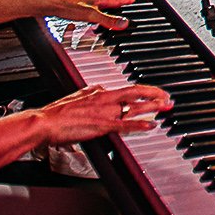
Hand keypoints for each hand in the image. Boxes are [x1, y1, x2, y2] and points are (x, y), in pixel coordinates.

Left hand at [31, 0, 135, 31]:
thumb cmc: (66, 5)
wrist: (48, 1)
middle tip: (123, 3)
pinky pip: (89, 1)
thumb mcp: (90, 16)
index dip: (125, 0)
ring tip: (109, 8)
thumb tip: (123, 23)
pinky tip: (89, 11)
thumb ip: (107, 20)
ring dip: (105, 4)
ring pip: (98, 0)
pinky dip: (94, 6)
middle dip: (116, 2)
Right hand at [34, 82, 172, 145]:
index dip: (144, 91)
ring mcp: (104, 112)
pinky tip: (150, 125)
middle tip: (168, 97)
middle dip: (154, 95)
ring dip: (152, 107)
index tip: (154, 93)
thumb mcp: (78, 95)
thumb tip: (99, 89)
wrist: (45, 122)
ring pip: (134, 107)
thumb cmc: (58, 113)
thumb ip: (91, 92)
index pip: (127, 89)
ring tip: (165, 107)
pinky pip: (125, 125)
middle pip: (136, 94)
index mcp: (99, 92)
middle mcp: (105, 99)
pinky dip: (139, 124)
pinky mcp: (101, 126)